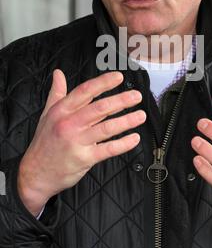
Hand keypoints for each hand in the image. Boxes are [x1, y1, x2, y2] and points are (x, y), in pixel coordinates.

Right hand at [18, 70, 145, 215]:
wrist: (35, 173)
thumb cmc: (44, 142)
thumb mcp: (47, 114)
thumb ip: (56, 93)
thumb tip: (58, 74)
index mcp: (62, 111)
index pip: (85, 92)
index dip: (103, 83)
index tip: (118, 77)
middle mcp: (69, 124)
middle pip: (99, 108)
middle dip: (121, 100)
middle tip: (136, 96)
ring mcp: (77, 142)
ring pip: (106, 128)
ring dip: (126, 121)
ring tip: (140, 115)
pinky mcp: (84, 159)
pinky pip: (108, 149)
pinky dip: (123, 144)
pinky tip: (134, 138)